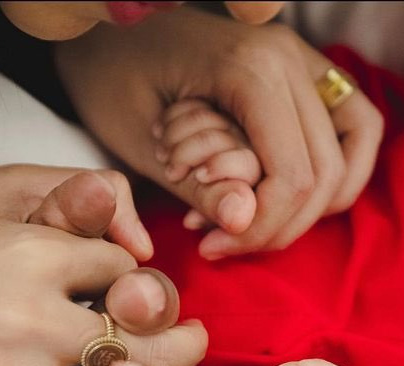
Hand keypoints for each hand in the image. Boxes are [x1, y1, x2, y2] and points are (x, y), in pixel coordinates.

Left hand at [56, 7, 382, 256]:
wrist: (105, 33)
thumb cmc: (110, 76)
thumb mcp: (138, 140)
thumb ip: (196, 184)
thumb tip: (243, 223)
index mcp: (252, 69)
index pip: (293, 174)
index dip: (260, 227)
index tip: (211, 246)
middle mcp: (290, 62)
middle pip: (325, 173)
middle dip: (275, 226)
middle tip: (220, 242)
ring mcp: (301, 65)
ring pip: (346, 156)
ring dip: (303, 208)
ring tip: (245, 226)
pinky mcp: (300, 77)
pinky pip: (345, 135)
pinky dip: (320, 180)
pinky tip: (269, 199)